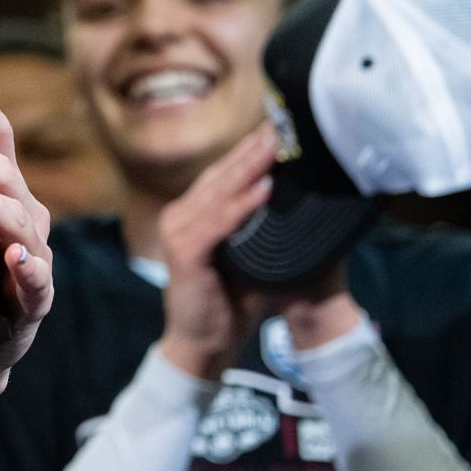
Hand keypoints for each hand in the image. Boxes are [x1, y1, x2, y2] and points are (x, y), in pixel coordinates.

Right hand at [154, 123, 276, 379]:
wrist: (203, 344)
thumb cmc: (227, 302)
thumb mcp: (246, 257)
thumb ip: (256, 229)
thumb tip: (292, 200)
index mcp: (191, 215)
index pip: (220, 175)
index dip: (246, 153)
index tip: (275, 130)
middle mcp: (179, 217)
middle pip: (219, 177)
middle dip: (251, 152)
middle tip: (278, 126)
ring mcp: (178, 233)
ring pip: (220, 194)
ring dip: (249, 169)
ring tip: (273, 148)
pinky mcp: (185, 252)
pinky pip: (219, 223)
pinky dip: (242, 205)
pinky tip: (265, 189)